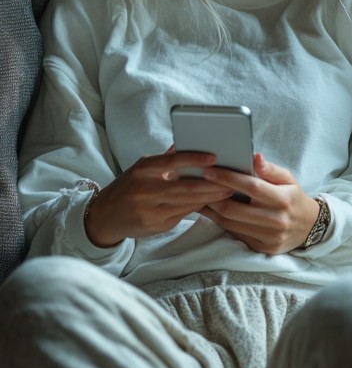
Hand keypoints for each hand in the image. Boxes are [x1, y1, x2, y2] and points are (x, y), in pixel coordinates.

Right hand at [84, 150, 233, 247]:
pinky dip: (198, 208)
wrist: (105, 216)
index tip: (214, 157)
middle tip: (230, 182)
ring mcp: (150, 210)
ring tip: (227, 193)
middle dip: (211, 185)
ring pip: (187, 203)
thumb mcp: (142, 168)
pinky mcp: (155, 225)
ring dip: (210, 198)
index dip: (194, 159)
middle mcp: (145, 189)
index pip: (172, 161)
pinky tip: (212, 205)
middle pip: (185, 187)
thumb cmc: (129, 187)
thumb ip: (165, 159)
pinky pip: (182, 215)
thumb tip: (188, 142)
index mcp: (143, 170)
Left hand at [200, 153, 319, 253]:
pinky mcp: (261, 249)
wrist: (308, 227)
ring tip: (199, 196)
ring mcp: (268, 238)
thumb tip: (255, 157)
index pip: (252, 187)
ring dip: (212, 210)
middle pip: (235, 209)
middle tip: (198, 184)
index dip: (228, 178)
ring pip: (230, 224)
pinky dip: (220, 222)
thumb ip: (270, 169)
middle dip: (212, 196)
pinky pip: (234, 234)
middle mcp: (277, 221)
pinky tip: (211, 211)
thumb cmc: (292, 197)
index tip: (209, 171)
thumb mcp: (288, 179)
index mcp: (284, 200)